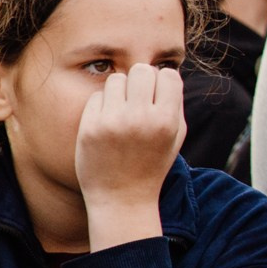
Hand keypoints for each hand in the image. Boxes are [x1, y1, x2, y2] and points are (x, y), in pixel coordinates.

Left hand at [75, 66, 184, 250]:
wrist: (122, 197)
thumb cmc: (152, 164)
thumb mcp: (175, 137)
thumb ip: (174, 105)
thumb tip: (163, 74)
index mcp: (167, 121)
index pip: (167, 75)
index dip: (163, 82)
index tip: (158, 95)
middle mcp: (141, 118)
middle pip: (141, 70)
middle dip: (141, 80)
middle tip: (138, 98)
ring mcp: (114, 122)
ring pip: (117, 78)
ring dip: (120, 90)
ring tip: (122, 110)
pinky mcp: (90, 126)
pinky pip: (98, 96)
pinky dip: (103, 104)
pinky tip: (108, 122)